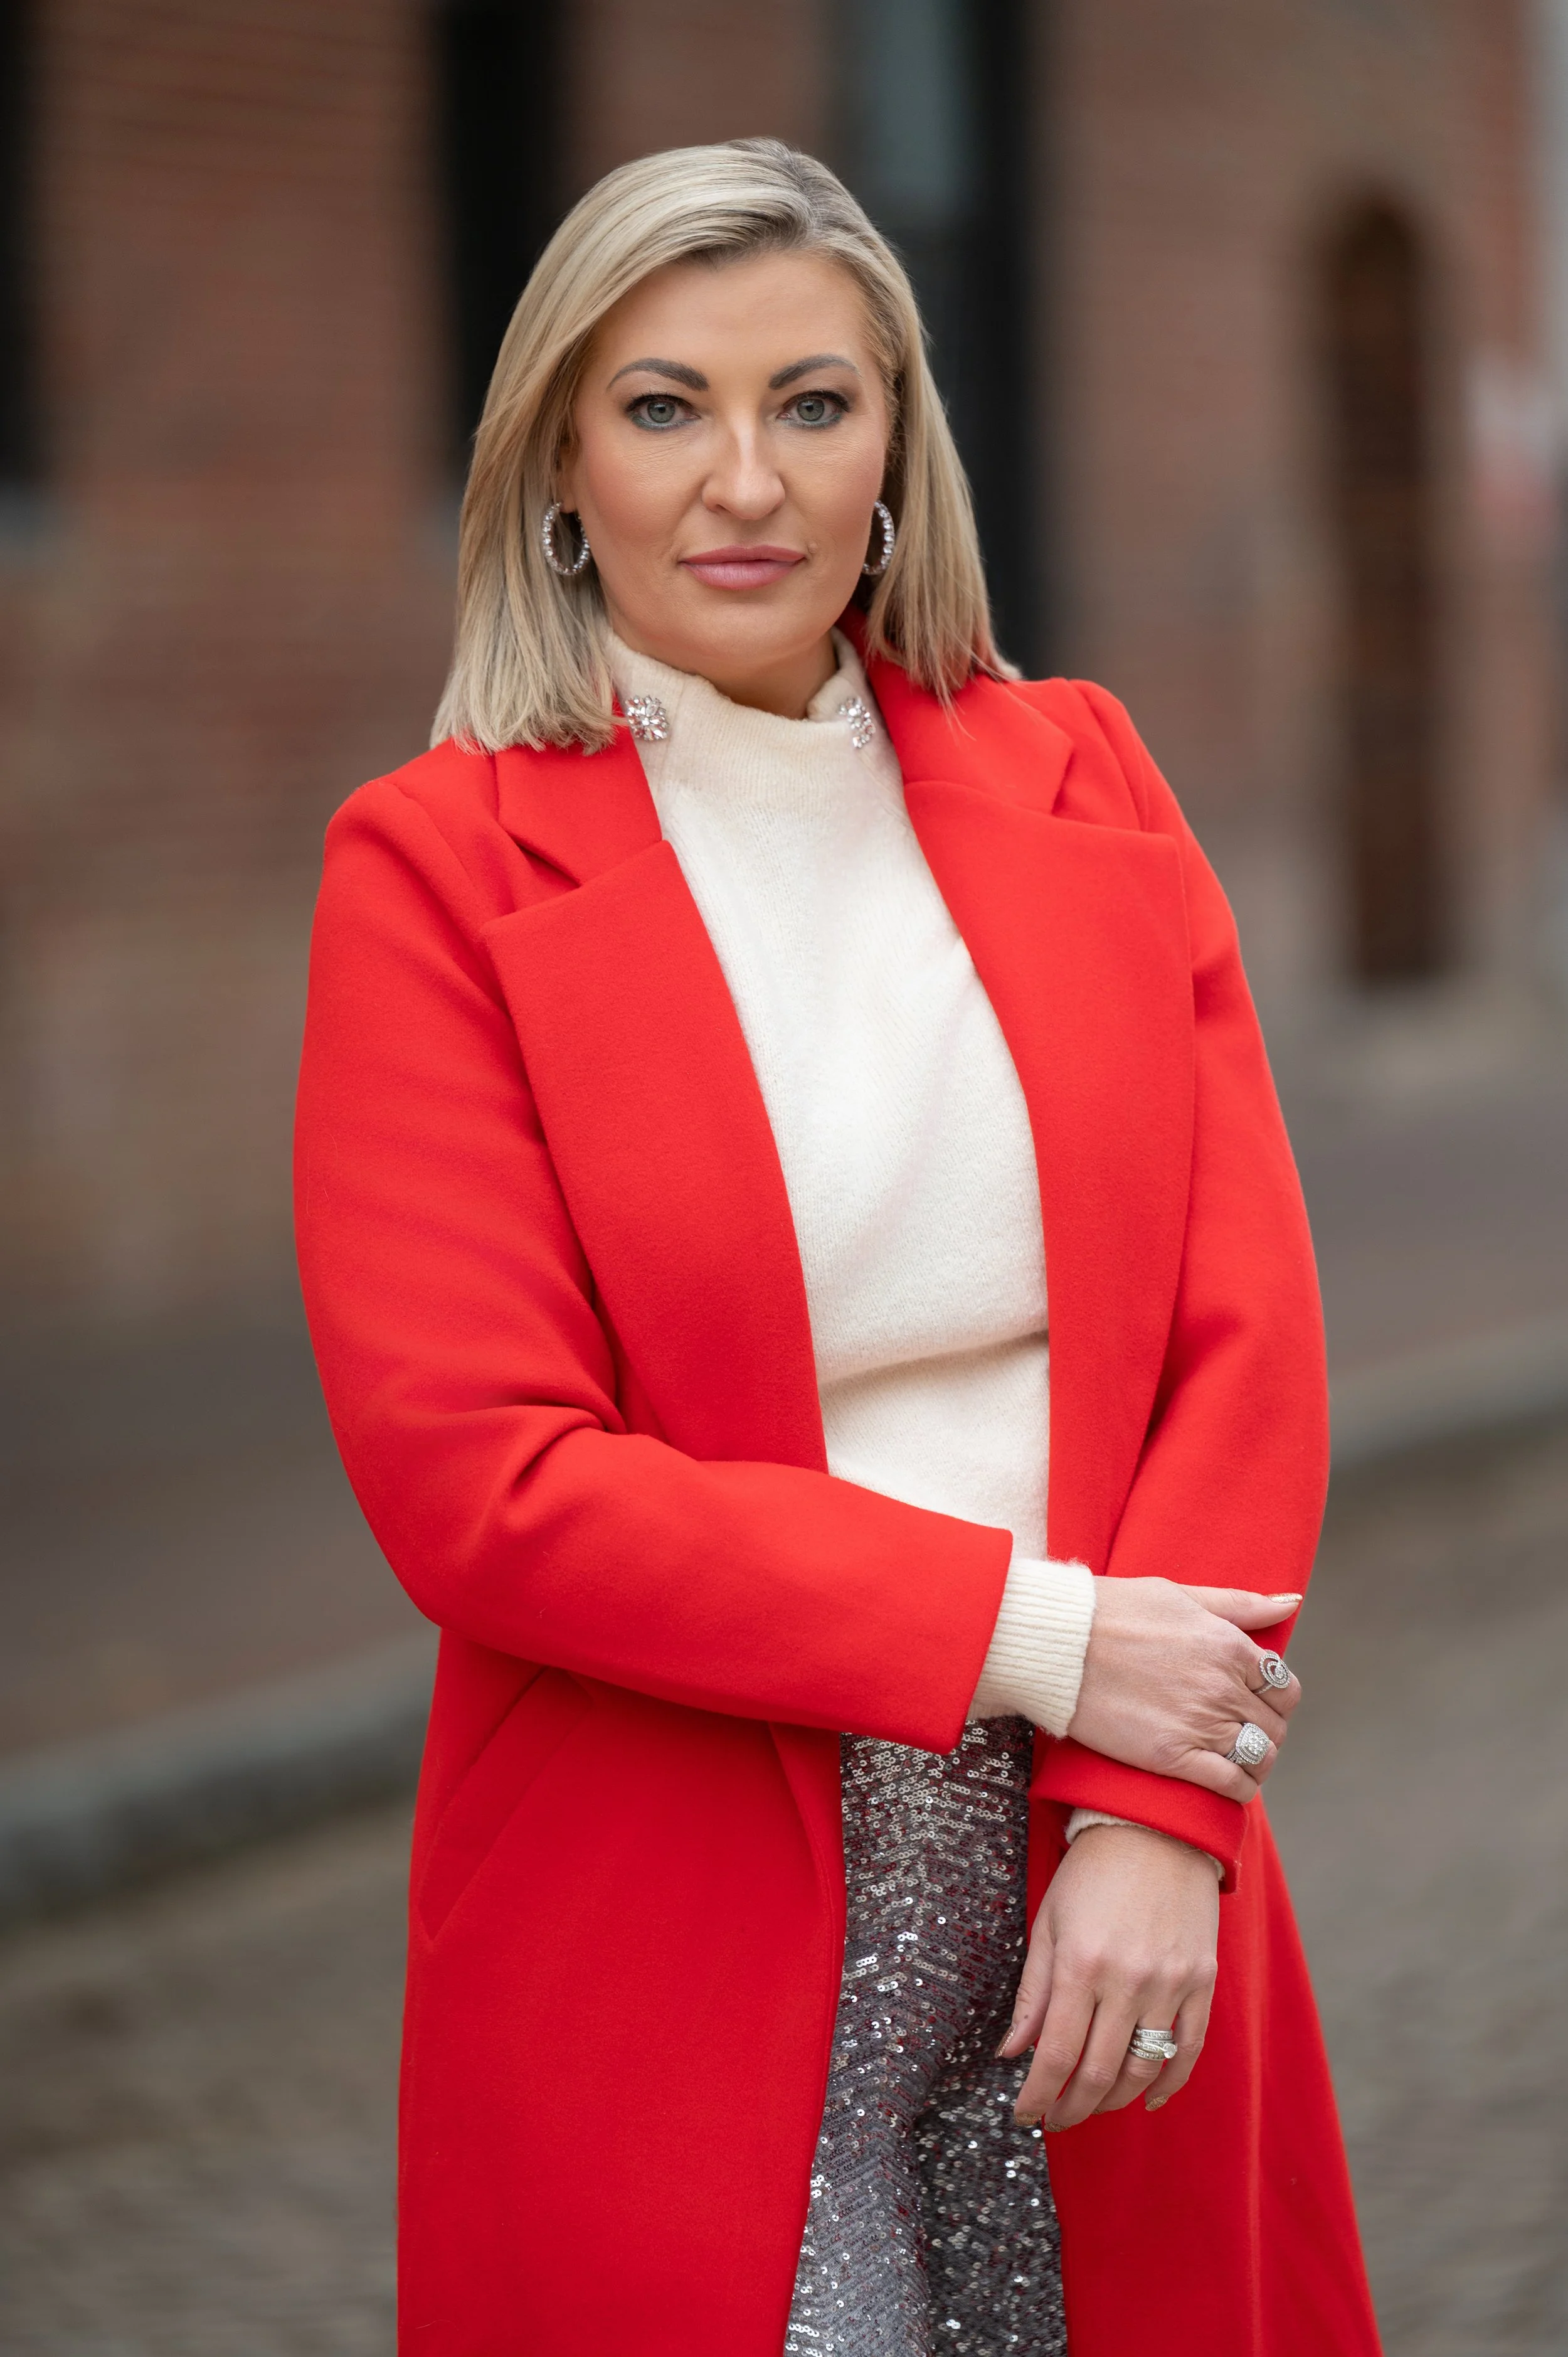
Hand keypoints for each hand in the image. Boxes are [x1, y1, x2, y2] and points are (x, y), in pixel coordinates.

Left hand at [1001, 1822, 1218, 2127]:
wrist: (1157, 1827)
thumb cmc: (1091, 1873)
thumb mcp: (1048, 1923)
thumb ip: (1032, 1992)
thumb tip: (1011, 2053)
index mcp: (1080, 1964)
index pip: (1055, 2055)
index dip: (1036, 2096)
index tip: (1024, 2116)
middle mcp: (1126, 1980)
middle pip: (1098, 2073)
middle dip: (1072, 2108)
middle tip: (1056, 2120)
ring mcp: (1170, 1983)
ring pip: (1143, 2069)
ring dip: (1113, 2100)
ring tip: (1092, 2105)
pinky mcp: (1202, 1981)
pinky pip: (1189, 2049)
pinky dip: (1169, 2084)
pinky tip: (1149, 2099)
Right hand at [1068, 1579, 1302, 1800]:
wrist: (1056, 1642)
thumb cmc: (1111, 1610)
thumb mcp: (1179, 1594)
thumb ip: (1238, 1604)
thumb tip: (1290, 1603)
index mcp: (1229, 1646)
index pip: (1283, 1687)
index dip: (1274, 1700)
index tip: (1253, 1703)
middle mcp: (1223, 1686)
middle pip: (1274, 1726)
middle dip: (1263, 1731)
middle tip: (1238, 1732)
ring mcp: (1200, 1723)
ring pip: (1260, 1758)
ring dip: (1255, 1763)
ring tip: (1234, 1759)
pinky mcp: (1171, 1757)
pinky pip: (1232, 1785)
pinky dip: (1238, 1789)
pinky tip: (1224, 1782)